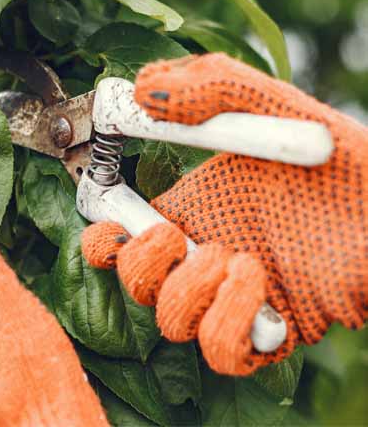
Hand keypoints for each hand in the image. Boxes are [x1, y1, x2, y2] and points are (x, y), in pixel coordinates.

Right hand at [82, 53, 367, 375]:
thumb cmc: (336, 155)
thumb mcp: (272, 105)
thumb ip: (213, 87)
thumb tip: (142, 89)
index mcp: (192, 211)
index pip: (122, 238)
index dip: (101, 240)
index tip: (107, 222)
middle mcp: (205, 256)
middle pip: (137, 286)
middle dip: (141, 263)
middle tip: (175, 234)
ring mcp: (235, 297)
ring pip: (170, 322)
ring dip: (186, 289)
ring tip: (232, 256)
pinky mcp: (270, 330)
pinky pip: (220, 351)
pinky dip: (225, 321)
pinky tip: (257, 280)